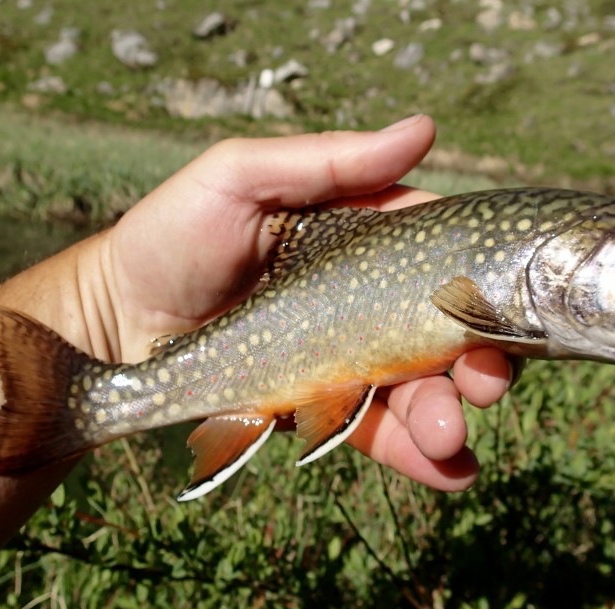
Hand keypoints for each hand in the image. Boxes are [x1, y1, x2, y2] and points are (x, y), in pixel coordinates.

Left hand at [82, 115, 513, 490]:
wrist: (115, 323)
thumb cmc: (171, 236)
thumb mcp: (239, 178)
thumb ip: (328, 161)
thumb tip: (425, 130)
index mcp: (360, 240)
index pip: (441, 256)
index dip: (480, 282)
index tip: (499, 309)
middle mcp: (365, 299)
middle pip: (447, 331)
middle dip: (480, 361)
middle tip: (485, 385)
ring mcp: (348, 357)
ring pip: (421, 389)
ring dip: (446, 415)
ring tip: (447, 435)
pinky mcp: (323, 408)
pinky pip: (377, 432)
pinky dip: (416, 455)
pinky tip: (446, 471)